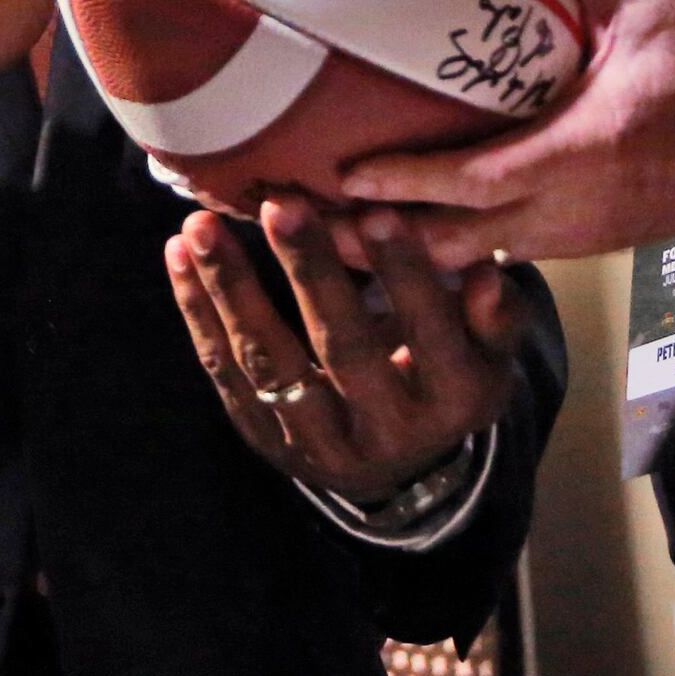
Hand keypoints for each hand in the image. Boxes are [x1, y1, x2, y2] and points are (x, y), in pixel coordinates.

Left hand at [166, 198, 522, 501]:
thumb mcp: (488, 357)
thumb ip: (493, 318)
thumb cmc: (445, 384)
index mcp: (450, 405)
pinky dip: (198, 313)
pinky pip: (225, 373)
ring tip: (202, 227)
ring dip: (233, 290)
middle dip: (310, 273)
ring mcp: (316, 441)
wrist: (396, 470)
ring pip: (270, 363)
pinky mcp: (264, 438)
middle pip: (342, 348)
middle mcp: (382, 432)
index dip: (404, 277)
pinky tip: (180, 257)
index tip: (378, 214)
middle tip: (282, 205)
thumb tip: (487, 274)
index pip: (428, 336)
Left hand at [338, 0, 674, 268]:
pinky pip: (491, 260)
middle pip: (453, 243)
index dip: (411, 183)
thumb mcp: (645, 4)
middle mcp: (567, 207)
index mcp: (583, 146)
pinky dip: (440, 255)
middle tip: (310, 219)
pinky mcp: (568, 246)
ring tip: (329, 236)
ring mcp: (566, 235)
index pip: (480, 179)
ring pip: (467, 263)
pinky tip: (391, 238)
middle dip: (380, 240)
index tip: (349, 174)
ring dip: (400, 254)